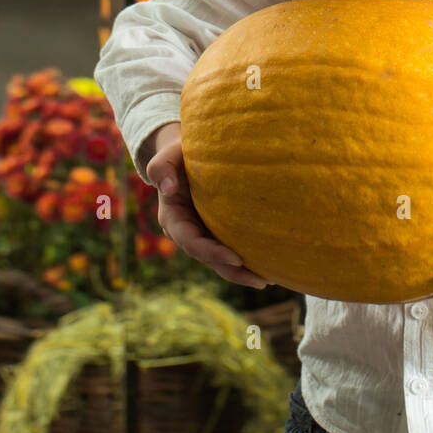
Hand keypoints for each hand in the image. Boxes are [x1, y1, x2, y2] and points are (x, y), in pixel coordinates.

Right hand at [146, 125, 272, 289]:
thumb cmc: (179, 153)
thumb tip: (167, 188)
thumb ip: (161, 167)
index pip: (191, 242)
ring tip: (270, 279)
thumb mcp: (168, 154)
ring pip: (222, 261)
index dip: (211, 253)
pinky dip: (248, 259)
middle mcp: (188, 232)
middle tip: (261, 280)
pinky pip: (232, 249)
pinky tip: (270, 263)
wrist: (189, 154)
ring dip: (243, 272)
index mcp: (173, 219)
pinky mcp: (218, 231)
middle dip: (233, 271)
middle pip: (209, 259)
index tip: (235, 257)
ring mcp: (203, 234)